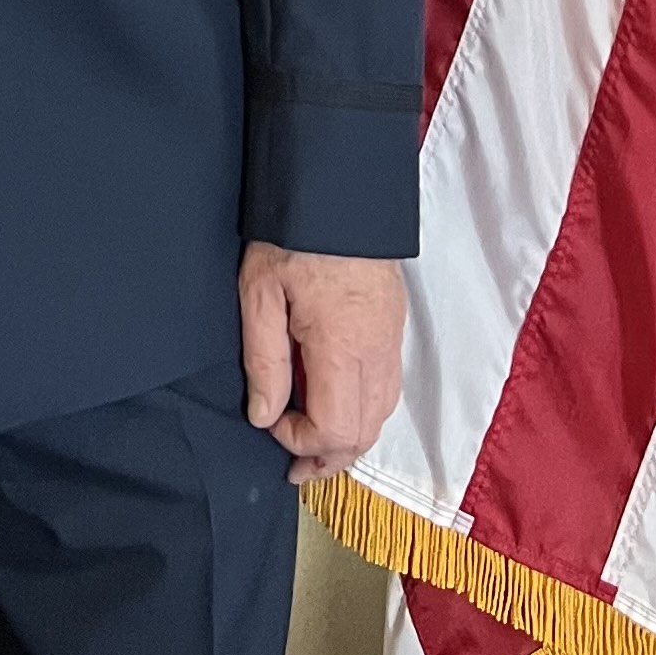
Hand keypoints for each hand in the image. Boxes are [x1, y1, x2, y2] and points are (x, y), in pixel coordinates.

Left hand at [239, 243, 405, 484]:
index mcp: (342, 346)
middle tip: (295, 466)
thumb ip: (264, 360)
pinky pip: (388, 386)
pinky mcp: (396, 323)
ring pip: (382, 413)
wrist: (337, 187)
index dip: (303, 443)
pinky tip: (337, 402)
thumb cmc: (292, 235)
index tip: (272, 425)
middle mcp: (378, 350)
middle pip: (365, 432)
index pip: (337, 429)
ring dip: (349, 437)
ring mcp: (393, 337)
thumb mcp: (259, 292)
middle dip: (329, 457)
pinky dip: (364, 409)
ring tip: (314, 444)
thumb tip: (264, 417)